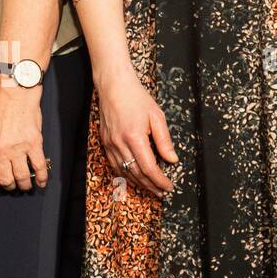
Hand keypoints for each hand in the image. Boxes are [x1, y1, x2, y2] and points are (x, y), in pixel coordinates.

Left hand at [0, 81, 47, 190]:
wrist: (13, 91)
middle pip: (5, 180)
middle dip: (9, 186)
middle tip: (11, 185)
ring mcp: (18, 149)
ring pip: (22, 177)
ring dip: (24, 185)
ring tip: (25, 185)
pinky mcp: (34, 144)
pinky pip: (38, 167)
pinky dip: (41, 178)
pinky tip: (41, 182)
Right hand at [95, 66, 176, 197]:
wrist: (113, 85)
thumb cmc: (136, 97)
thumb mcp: (157, 116)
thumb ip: (164, 140)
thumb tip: (172, 160)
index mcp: (134, 137)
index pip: (149, 168)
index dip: (160, 181)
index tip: (169, 187)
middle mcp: (119, 143)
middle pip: (135, 173)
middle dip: (150, 186)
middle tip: (162, 192)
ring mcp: (109, 143)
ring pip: (123, 171)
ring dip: (137, 183)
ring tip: (150, 188)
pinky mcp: (104, 141)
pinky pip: (114, 163)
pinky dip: (124, 173)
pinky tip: (133, 176)